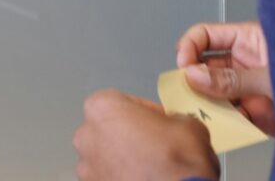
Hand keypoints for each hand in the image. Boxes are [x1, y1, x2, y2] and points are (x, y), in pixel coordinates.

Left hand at [74, 89, 218, 180]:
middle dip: (131, 136)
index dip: (147, 112)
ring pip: (105, 156)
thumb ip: (174, 118)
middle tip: (156, 146)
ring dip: (123, 159)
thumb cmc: (175, 161)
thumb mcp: (189, 125)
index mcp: (102, 107)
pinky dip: (120, 178)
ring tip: (150, 168)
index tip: (161, 121)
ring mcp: (85, 165)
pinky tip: (141, 179)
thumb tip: (175, 124)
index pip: (124, 101)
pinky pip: (106, 177)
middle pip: (110, 129)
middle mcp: (85, 134)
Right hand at [176, 21, 274, 134]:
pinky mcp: (251, 110)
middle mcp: (242, 62)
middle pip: (202, 65)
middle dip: (192, 79)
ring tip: (207, 110)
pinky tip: (225, 123)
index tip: (184, 65)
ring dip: (206, 102)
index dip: (188, 47)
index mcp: (247, 40)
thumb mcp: (271, 73)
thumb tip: (194, 76)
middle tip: (188, 91)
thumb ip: (232, 77)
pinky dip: (221, 121)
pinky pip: (226, 115)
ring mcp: (245, 87)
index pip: (204, 36)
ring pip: (211, 92)